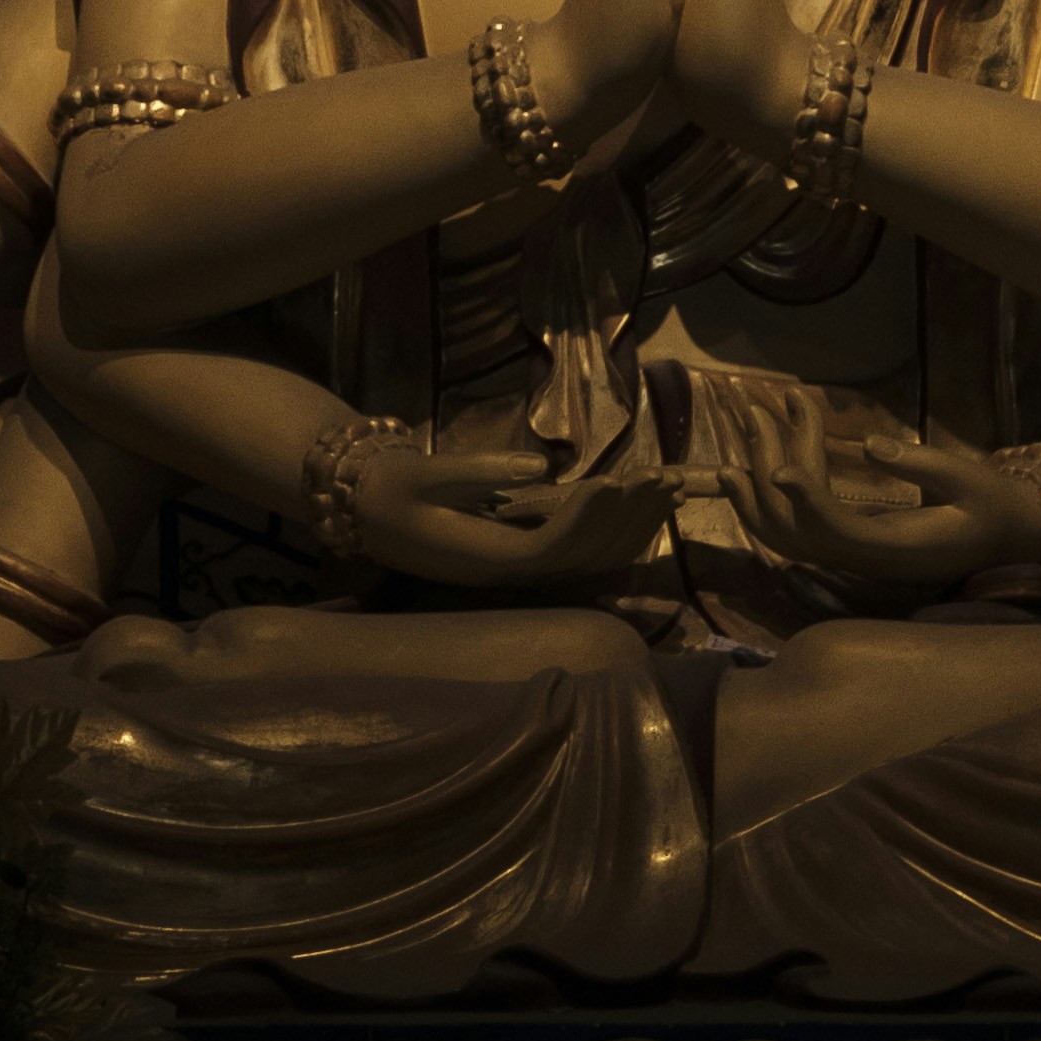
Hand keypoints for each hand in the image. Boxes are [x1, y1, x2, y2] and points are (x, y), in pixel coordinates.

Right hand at [352, 440, 678, 588]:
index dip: (582, 521)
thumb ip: (479, 471)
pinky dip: (619, 529)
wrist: (371, 514)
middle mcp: (510, 574)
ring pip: (592, 559)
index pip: (546, 548)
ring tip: (669, 486)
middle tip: (659, 476)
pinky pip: (585, 552)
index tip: (610, 481)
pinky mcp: (529, 558)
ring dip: (634, 525)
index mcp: (483, 559)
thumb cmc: (392, 491)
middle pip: (582, 557)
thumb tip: (540, 466)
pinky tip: (645, 503)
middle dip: (624, 518)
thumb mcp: (425, 473)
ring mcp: (523, 571)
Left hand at [707, 374, 1039, 591]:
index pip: (838, 531)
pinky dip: (762, 499)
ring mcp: (848, 554)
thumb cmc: (993, 507)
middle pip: (796, 528)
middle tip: (755, 410)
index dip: (806, 503)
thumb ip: (924, 466)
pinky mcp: (844, 542)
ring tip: (744, 429)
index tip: (780, 468)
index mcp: (895, 548)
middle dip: (769, 468)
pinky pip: (791, 529)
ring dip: (753, 485)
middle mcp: (862, 558)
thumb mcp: (971, 480)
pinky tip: (746, 466)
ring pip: (783, 535)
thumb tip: (868, 444)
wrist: (1003, 539)